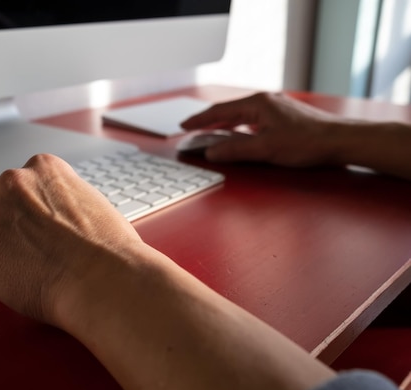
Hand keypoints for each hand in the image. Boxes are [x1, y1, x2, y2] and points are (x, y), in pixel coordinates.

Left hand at [0, 154, 143, 324]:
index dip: (19, 199)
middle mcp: (13, 184)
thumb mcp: (95, 204)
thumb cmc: (110, 250)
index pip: (20, 177)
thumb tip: (65, 215)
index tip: (20, 214)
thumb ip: (69, 201)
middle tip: (0, 232)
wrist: (104, 279)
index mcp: (44, 169)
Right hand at [181, 92, 340, 166]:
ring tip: (209, 133)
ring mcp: (275, 108)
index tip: (184, 126)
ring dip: (223, 125)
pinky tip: (237, 135)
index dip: (199, 119)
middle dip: (208, 121)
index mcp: (257, 104)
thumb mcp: (265, 149)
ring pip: (240, 115)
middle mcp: (265, 102)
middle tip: (192, 129)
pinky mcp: (283, 118)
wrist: (340, 141)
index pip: (219, 111)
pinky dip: (238, 128)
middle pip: (228, 110)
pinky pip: (252, 120)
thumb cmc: (308, 142)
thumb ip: (235, 150)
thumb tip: (211, 151)